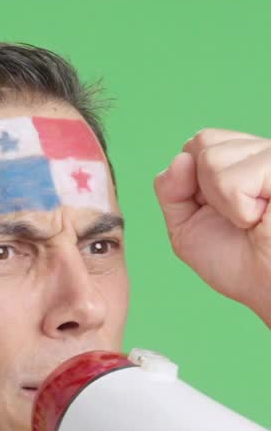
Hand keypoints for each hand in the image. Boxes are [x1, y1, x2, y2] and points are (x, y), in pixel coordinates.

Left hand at [153, 128, 270, 328]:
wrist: (270, 288)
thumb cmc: (239, 263)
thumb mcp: (187, 227)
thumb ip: (170, 191)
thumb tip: (178, 159)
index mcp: (241, 157)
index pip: (197, 143)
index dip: (193, 183)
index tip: (220, 213)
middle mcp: (259, 149)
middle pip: (201, 143)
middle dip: (207, 191)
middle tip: (239, 217)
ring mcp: (270, 155)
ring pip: (212, 160)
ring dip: (224, 204)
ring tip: (254, 219)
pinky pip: (232, 181)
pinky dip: (239, 210)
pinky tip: (263, 218)